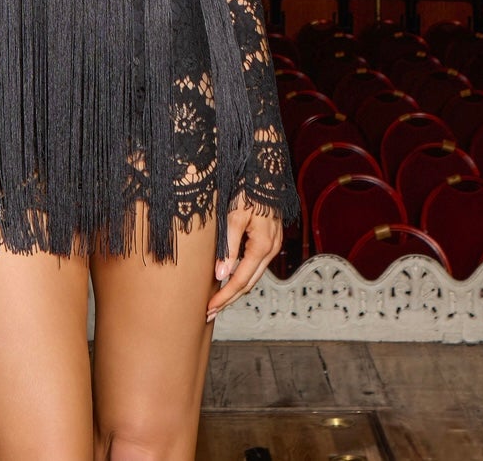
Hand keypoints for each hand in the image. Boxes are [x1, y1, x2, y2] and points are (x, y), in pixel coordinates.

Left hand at [206, 192, 283, 321]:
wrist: (264, 170)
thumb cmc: (248, 189)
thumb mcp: (234, 216)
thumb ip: (228, 247)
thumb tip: (221, 275)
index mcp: (262, 245)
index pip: (241, 280)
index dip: (225, 296)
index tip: (209, 307)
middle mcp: (270, 248)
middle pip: (249, 283)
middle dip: (229, 298)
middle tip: (210, 310)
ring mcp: (272, 244)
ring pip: (254, 275)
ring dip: (236, 288)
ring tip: (218, 299)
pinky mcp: (270, 238)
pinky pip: (256, 264)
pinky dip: (243, 274)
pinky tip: (231, 277)